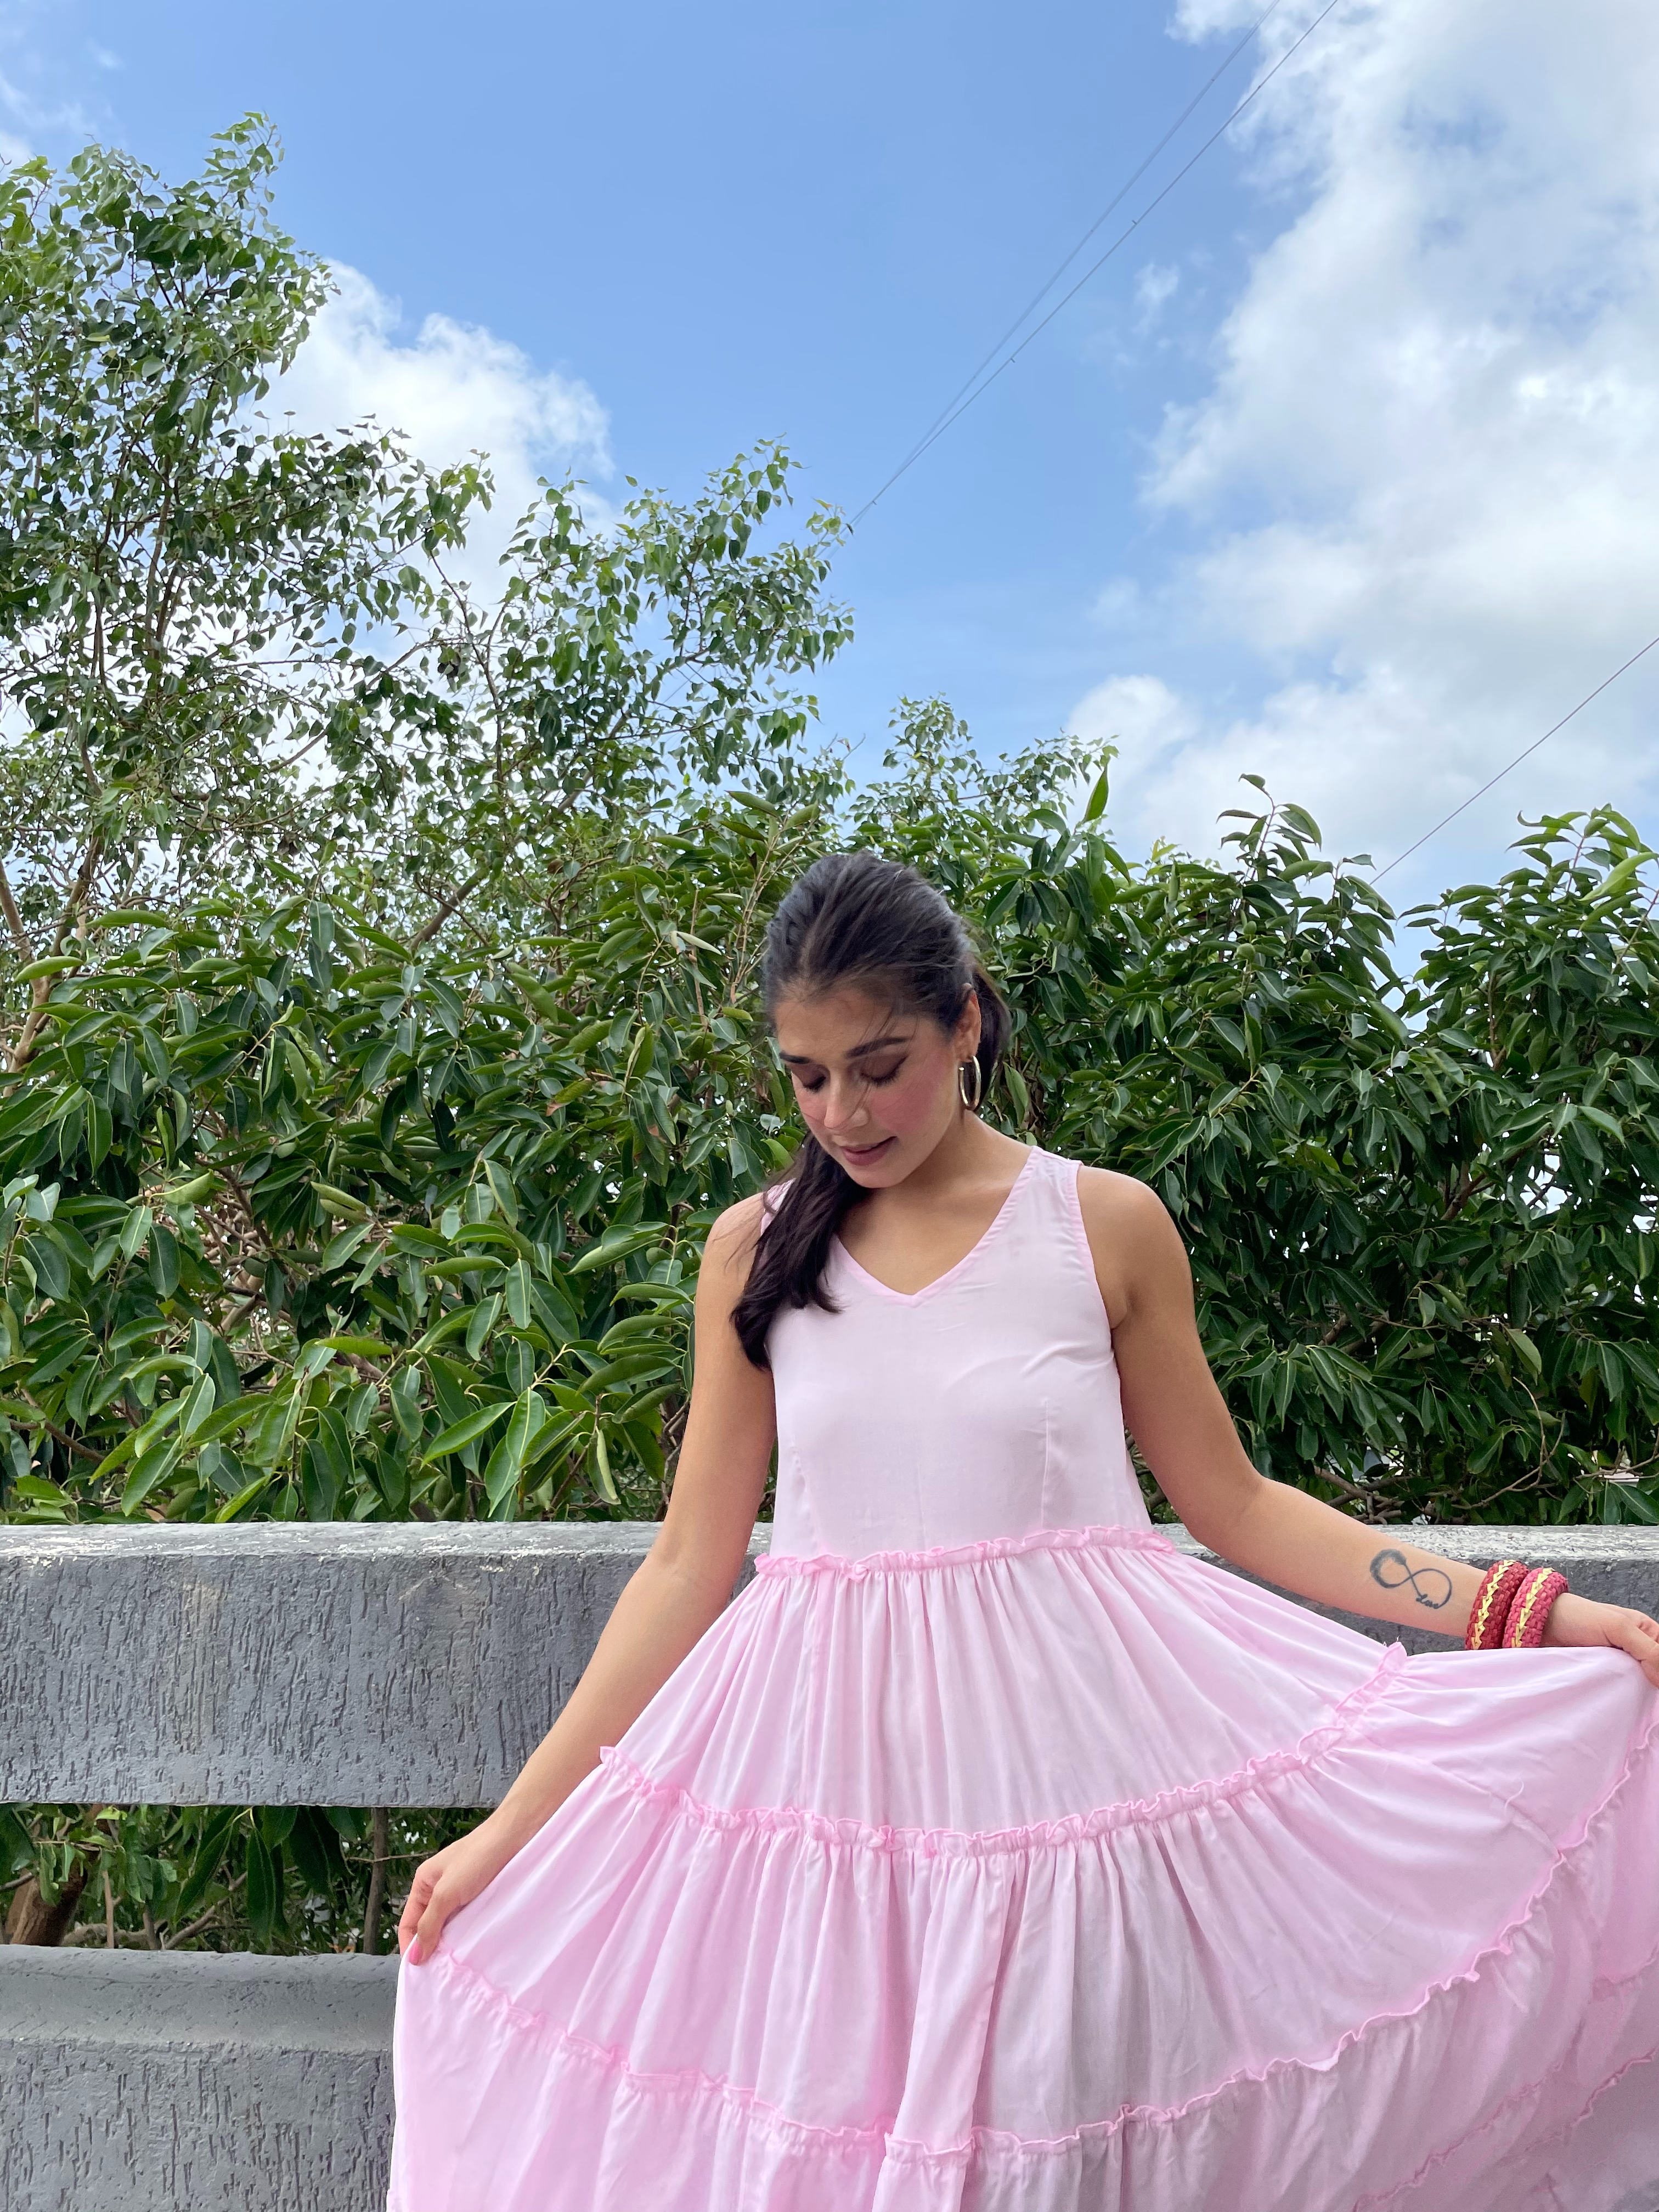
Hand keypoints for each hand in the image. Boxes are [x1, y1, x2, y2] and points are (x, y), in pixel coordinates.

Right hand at [397, 1814, 522, 1964]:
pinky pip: (468, 1920)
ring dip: (452, 1943)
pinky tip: (474, 1947)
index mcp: (424, 1883)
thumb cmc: (478, 1858)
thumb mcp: (447, 1893)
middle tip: (441, 1972)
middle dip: (432, 1948)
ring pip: (449, 1926)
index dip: (410, 1946)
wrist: (515, 1836)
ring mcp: (461, 1893)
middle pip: (428, 1926)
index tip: (419, 1972)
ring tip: (458, 1964)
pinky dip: (468, 1934)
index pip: (408, 1923)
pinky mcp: (480, 1896)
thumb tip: (413, 1958)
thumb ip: (429, 1925)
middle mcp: (439, 1888)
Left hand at [1544, 1592, 1658, 1688]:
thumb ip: (1647, 1650)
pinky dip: (1620, 1696)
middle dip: (1650, 1684)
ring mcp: (1619, 1664)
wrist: (1540, 1624)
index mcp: (1646, 1632)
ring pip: (1638, 1685)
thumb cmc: (1577, 1616)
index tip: (1654, 1684)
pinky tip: (1619, 1702)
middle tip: (1642, 1693)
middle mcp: (1635, 1648)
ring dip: (1635, 1693)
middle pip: (1653, 1673)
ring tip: (1629, 1697)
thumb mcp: (1618, 1627)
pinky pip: (1619, 1690)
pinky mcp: (1603, 1676)